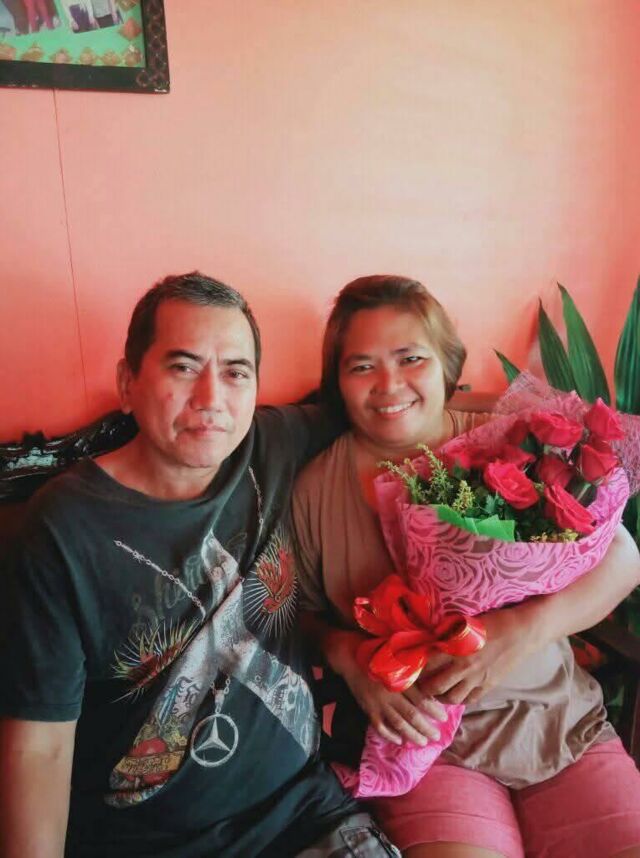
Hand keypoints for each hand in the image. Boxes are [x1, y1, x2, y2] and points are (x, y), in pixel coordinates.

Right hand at [333, 632, 447, 745]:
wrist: (351, 657)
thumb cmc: (378, 654)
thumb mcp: (397, 658)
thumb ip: (413, 671)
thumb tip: (432, 683)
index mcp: (399, 679)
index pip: (421, 699)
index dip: (434, 710)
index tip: (444, 718)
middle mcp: (390, 693)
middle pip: (411, 715)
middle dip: (426, 728)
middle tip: (437, 737)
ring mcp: (378, 703)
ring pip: (397, 724)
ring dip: (411, 735)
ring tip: (422, 742)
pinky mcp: (367, 708)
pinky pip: (379, 726)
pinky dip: (389, 735)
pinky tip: (399, 740)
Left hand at [417, 606, 537, 704]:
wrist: (521, 632)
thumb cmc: (493, 622)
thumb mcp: (465, 623)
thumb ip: (447, 634)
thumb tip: (429, 638)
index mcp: (455, 648)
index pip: (426, 663)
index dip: (416, 667)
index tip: (411, 667)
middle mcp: (463, 667)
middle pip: (434, 686)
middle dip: (424, 687)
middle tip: (420, 682)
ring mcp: (477, 679)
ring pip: (451, 698)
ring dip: (440, 696)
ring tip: (436, 690)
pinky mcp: (488, 686)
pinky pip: (469, 700)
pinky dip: (460, 699)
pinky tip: (456, 692)